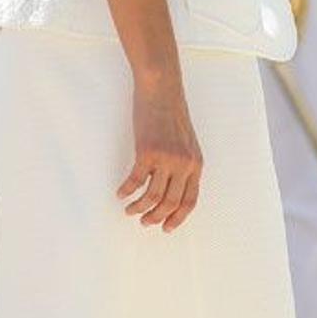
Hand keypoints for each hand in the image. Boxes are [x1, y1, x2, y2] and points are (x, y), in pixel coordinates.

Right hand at [118, 77, 202, 231]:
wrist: (162, 89)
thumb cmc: (171, 113)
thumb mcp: (186, 142)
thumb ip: (183, 164)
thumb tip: (171, 187)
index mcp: (196, 164)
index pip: (190, 201)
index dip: (177, 218)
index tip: (166, 228)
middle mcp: (184, 164)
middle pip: (170, 203)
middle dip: (155, 217)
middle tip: (143, 222)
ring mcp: (166, 159)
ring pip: (152, 197)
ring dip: (139, 208)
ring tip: (129, 210)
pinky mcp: (148, 152)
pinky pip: (135, 181)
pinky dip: (126, 191)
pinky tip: (120, 193)